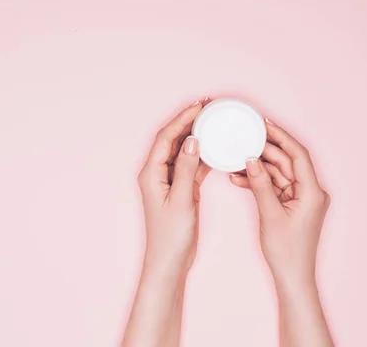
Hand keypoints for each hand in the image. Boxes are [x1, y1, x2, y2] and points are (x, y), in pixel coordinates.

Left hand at [138, 99, 210, 275]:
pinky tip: (215, 147)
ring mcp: (169, 181)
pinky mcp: (181, 189)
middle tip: (208, 106)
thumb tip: (192, 140)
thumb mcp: (181, 199)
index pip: (166, 137)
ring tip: (213, 121)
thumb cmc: (170, 235)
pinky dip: (203, 155)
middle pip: (173, 140)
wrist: (170, 260)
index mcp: (151, 173)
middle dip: (189, 122)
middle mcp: (157, 173)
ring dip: (197, 136)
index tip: (198, 106)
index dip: (182, 119)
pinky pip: (192, 166)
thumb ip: (186, 169)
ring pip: (183, 151)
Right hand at [229, 118, 330, 288]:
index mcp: (312, 192)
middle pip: (287, 161)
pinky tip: (239, 178)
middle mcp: (310, 191)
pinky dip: (258, 182)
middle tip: (244, 139)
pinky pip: (274, 186)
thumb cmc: (287, 251)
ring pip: (278, 173)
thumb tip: (251, 159)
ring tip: (235, 161)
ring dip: (258, 167)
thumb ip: (260, 184)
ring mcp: (301, 198)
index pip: (298, 155)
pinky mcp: (292, 204)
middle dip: (264, 150)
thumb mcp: (270, 214)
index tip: (264, 124)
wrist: (292, 276)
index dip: (281, 136)